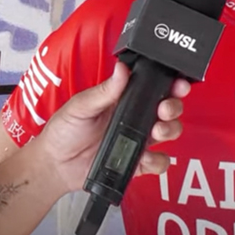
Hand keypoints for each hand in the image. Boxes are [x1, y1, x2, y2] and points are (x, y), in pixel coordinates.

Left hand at [36, 61, 188, 192]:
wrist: (55, 164)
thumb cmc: (64, 130)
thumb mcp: (81, 106)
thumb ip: (104, 91)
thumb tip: (122, 69)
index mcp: (123, 100)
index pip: (153, 88)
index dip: (170, 85)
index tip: (178, 84)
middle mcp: (134, 118)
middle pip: (168, 110)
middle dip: (173, 107)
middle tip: (164, 110)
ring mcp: (137, 141)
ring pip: (168, 133)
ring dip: (170, 131)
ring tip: (156, 132)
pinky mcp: (136, 163)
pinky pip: (158, 162)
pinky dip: (157, 160)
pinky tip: (144, 158)